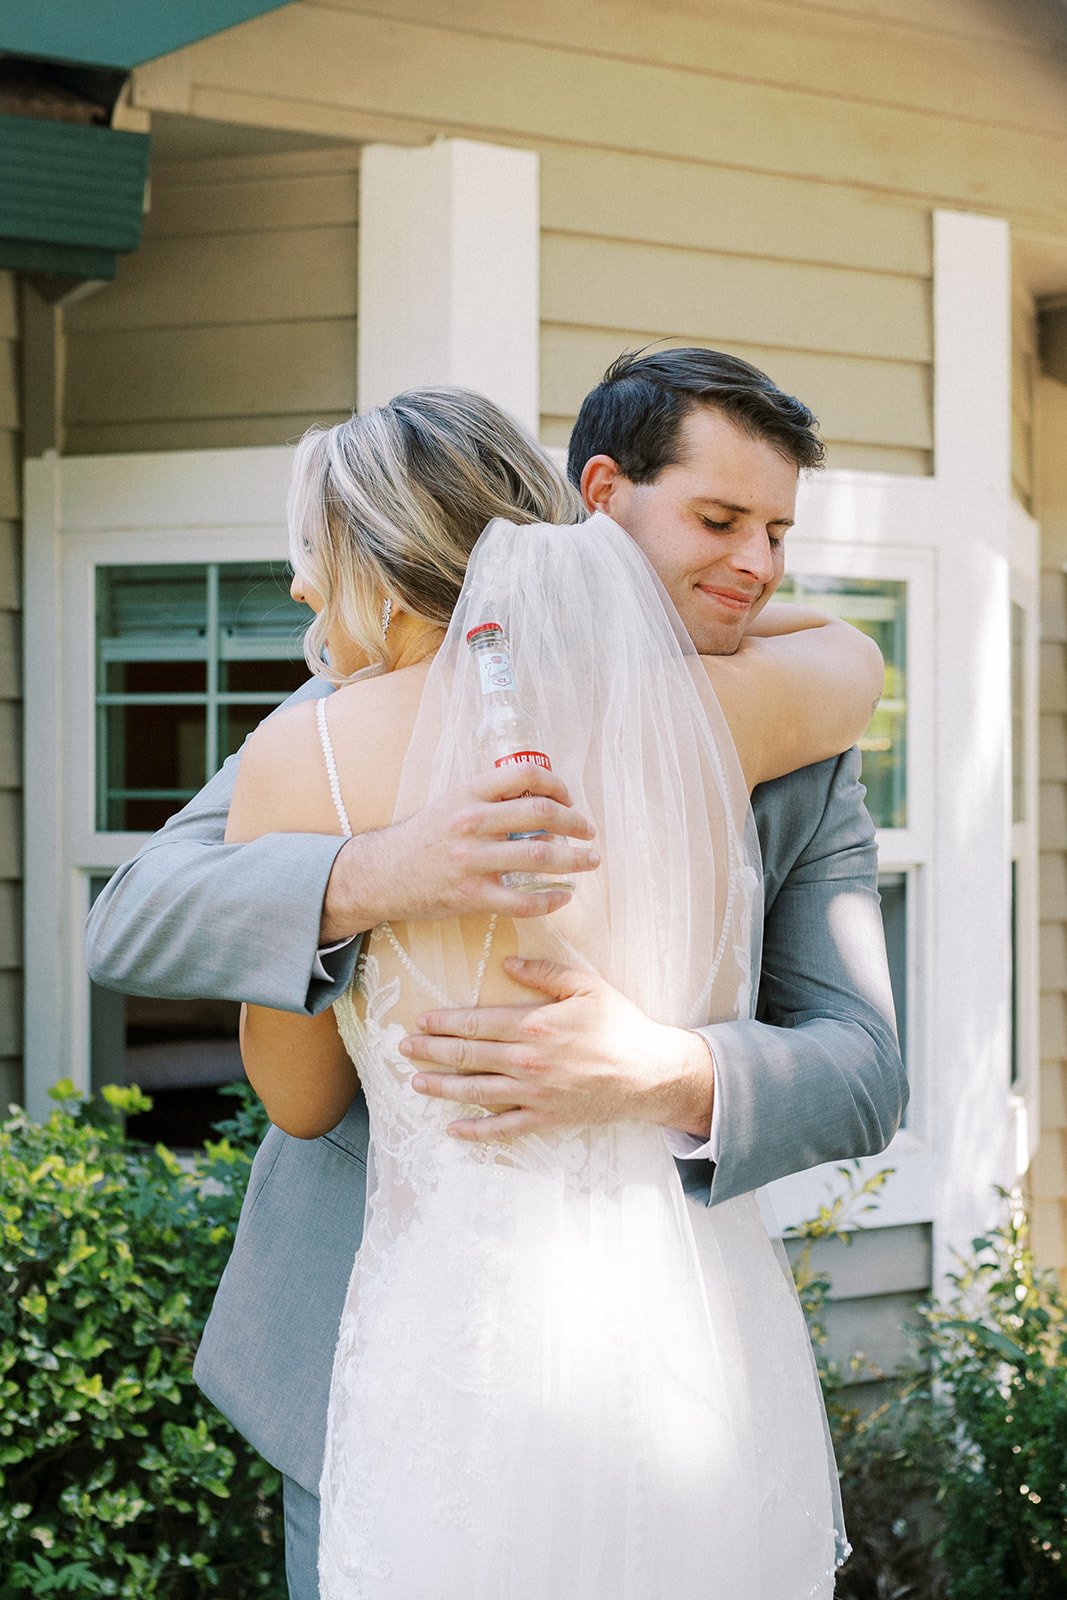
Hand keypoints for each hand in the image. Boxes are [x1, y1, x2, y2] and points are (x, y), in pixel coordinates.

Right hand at [320, 767, 598, 940]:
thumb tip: (538, 799)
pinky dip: (550, 900)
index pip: (526, 775)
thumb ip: (488, 799)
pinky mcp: (471, 894)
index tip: (568, 798)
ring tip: (590, 861)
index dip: (557, 785)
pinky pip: (522, 900)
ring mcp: (472, 859)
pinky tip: (563, 897)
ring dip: (574, 859)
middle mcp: (472, 821)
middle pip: (541, 813)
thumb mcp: (451, 804)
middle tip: (589, 832)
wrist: (381, 874)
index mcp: (469, 793)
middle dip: (576, 822)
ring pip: (539, 855)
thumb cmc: (422, 838)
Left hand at [400, 957, 714, 1142]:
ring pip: (476, 1091)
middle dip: (431, 1052)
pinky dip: (475, 1130)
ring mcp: (534, 1093)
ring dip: (442, 1086)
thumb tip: (507, 962)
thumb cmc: (620, 1026)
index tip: (420, 1021)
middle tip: (403, 1049)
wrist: (650, 1073)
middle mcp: (527, 1060)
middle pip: (468, 1056)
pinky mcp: (545, 1118)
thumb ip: (545, 973)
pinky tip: (452, 1129)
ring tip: (415, 1082)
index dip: (444, 1023)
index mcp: (534, 1024)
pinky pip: (503, 1128)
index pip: (476, 1023)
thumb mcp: (586, 987)